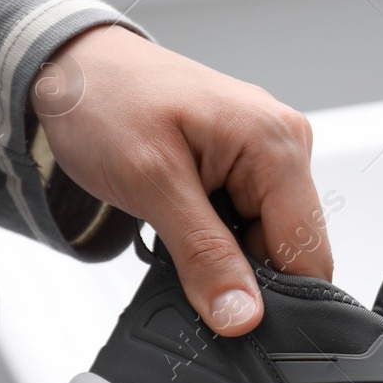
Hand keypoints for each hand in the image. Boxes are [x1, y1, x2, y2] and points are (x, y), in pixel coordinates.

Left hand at [30, 27, 332, 335]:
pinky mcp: (250, 164)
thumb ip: (203, 255)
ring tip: (174, 222)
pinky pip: (250, 221)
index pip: (308, 251)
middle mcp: (286, 145)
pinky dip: (217, 233)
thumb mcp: (150, 184)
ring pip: (267, 240)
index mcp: (277, 143)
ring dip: (223, 250)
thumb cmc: (105, 99)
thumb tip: (242, 316)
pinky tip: (183, 215)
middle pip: (291, 248)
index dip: (273, 295)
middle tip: (181, 251)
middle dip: (241, 269)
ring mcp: (270, 153)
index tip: (226, 312)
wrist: (74, 66)